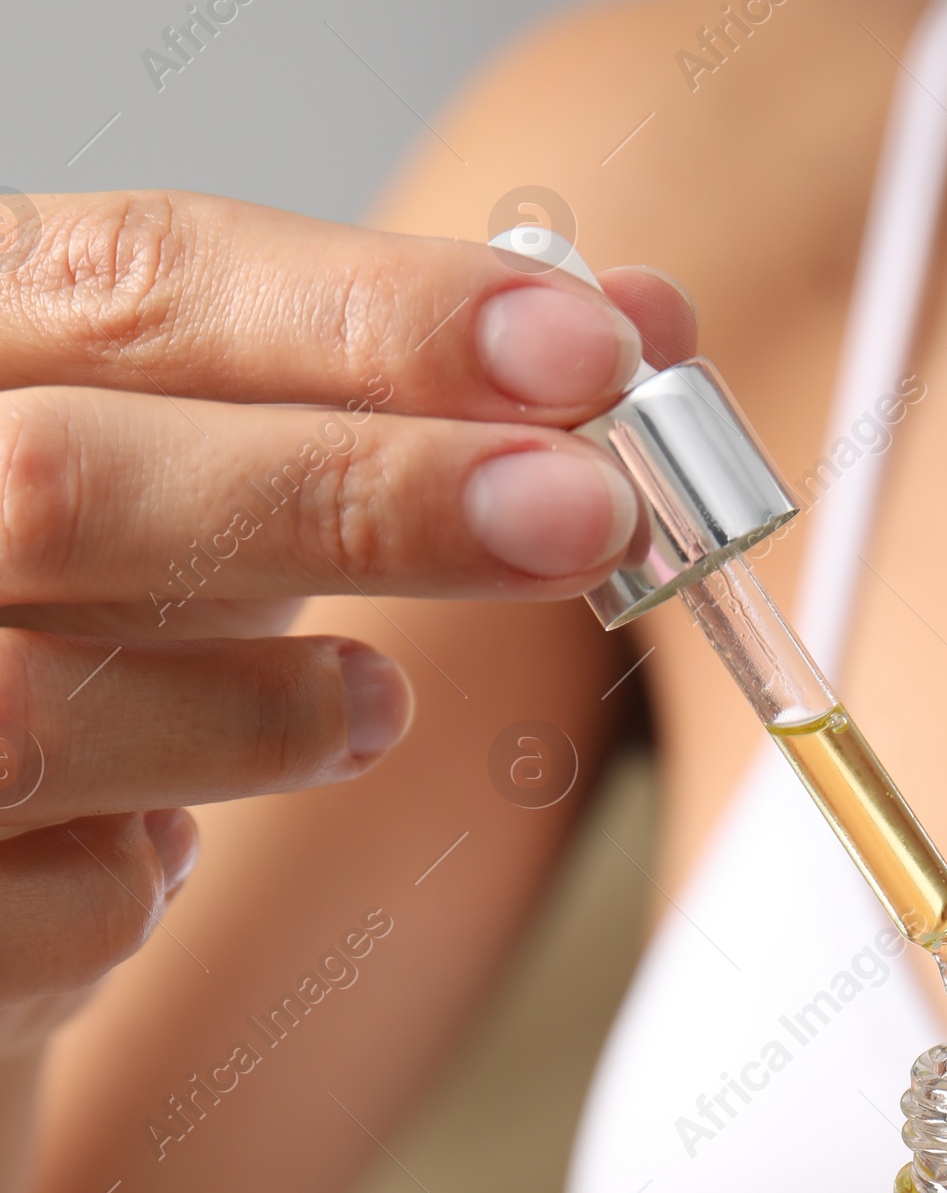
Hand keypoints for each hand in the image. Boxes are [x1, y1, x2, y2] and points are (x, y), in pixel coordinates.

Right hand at [0, 190, 692, 1052]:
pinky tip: (162, 854)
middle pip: (69, 480)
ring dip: (260, 716)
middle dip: (359, 494)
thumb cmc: (75, 656)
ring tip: (371, 711)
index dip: (371, 313)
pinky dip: (139, 887)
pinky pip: (37, 909)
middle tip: (581, 516)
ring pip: (38, 713)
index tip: (587, 343)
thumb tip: (640, 321)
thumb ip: (384, 411)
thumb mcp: (208, 502)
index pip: (130, 283)